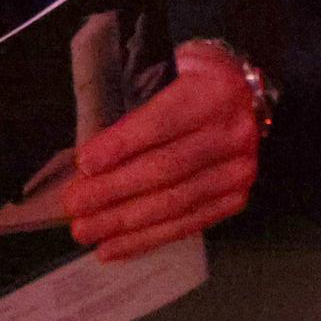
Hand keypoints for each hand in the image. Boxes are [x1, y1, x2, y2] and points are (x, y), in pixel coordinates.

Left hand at [61, 40, 259, 261]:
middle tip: (74, 204)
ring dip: (123, 223)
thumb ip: (139, 109)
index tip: (84, 164)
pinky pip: (186, 224)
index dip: (121, 146)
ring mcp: (237, 170)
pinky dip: (146, 239)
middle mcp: (232, 133)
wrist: (246, 97)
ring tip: (86, 231)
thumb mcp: (171, 74)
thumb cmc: (196, 80)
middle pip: (165, 169)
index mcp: (213, 92)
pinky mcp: (235, 198)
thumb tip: (90, 159)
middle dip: (113, 191)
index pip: (162, 123)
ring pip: (174, 203)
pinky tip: (114, 247)